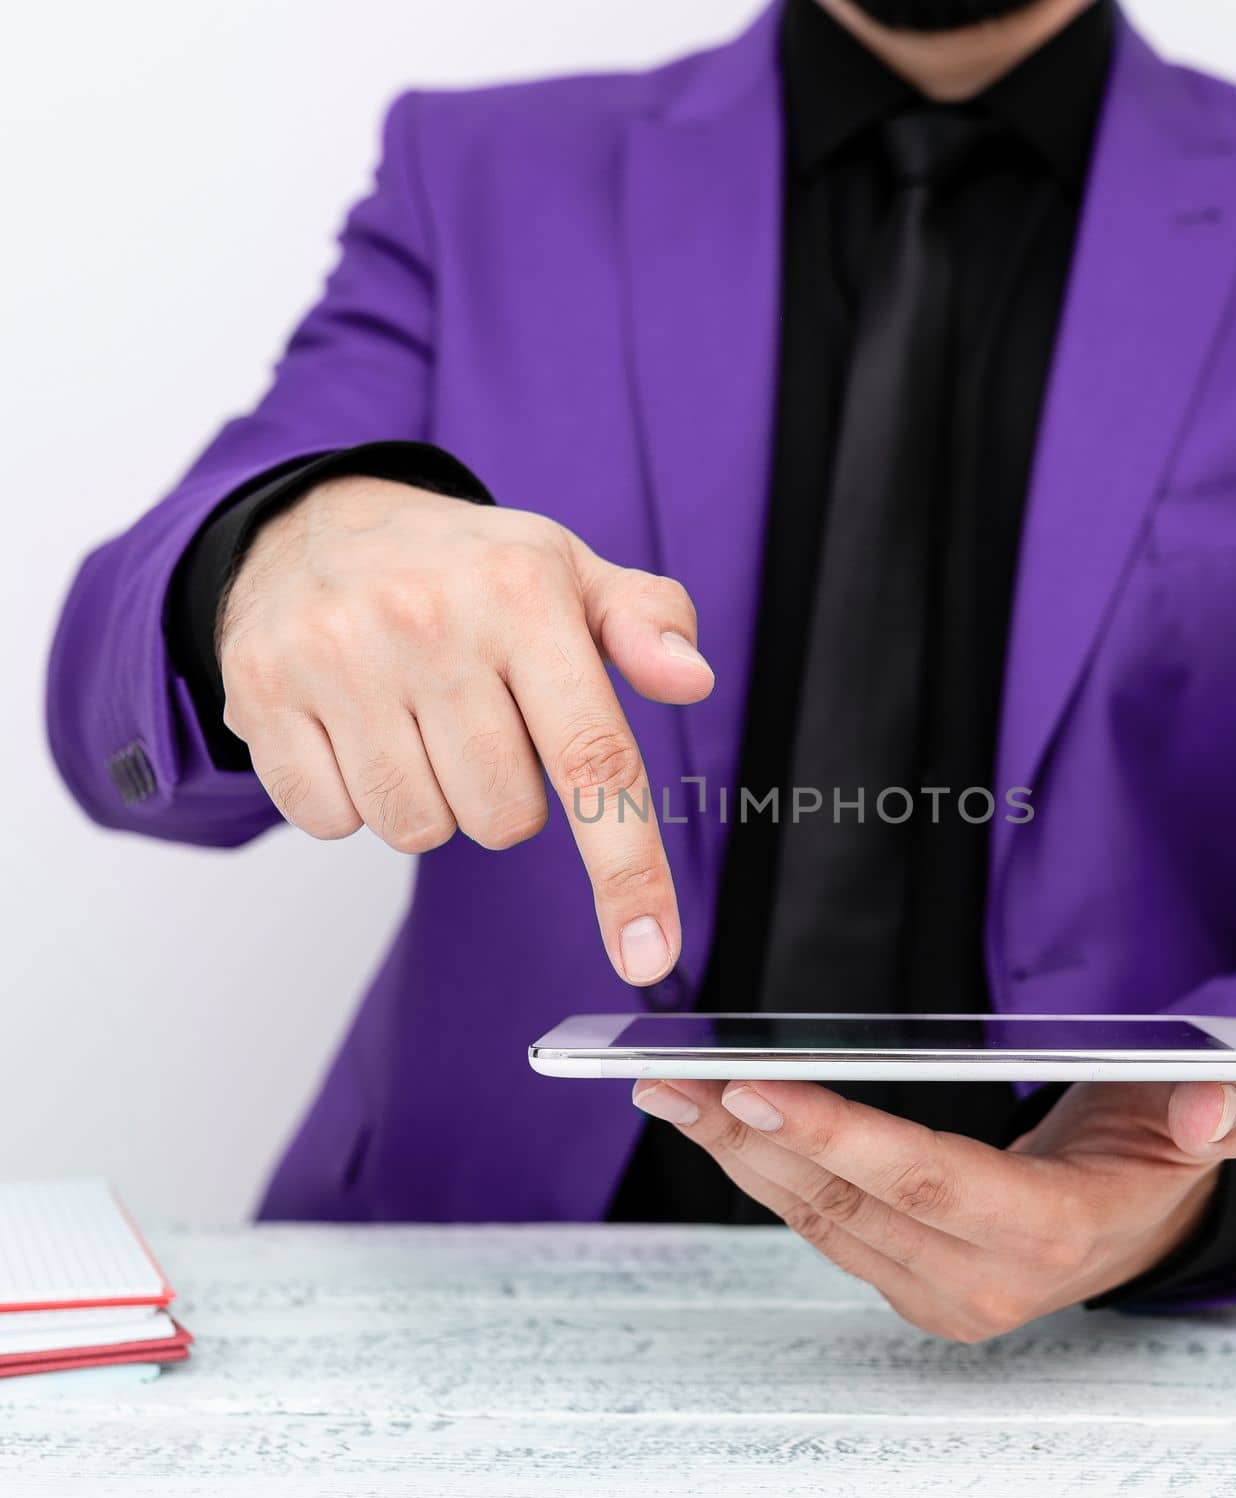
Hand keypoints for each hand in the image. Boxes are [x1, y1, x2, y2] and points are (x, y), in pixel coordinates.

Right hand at [218, 475, 713, 984]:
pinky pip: (333, 821)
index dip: (627, 870)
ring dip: (432, 802)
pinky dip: (353, 797)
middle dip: (506, 797)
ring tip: (417, 724)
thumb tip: (693, 680)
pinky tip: (354, 730)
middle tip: (482, 725)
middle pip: (502, 819)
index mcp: (522, 593)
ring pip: (419, 830)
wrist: (313, 523)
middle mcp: (427, 621)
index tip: (649, 956)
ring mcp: (335, 656)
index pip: (592, 758)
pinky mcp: (261, 692)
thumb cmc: (466, 570)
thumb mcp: (569, 573)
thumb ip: (647, 625)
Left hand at [632, 1076, 1235, 1340]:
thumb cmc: (1157, 1153)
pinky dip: (763, 1171)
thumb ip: (1218, 1113)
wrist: (1135, 1220)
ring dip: (737, 1153)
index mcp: (1052, 1233)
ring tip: (670, 1090)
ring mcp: (935, 1291)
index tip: (754, 1088)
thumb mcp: (1208, 1119)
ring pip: (816, 1218)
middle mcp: (983, 1279)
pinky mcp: (904, 1283)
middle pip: (848, 1200)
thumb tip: (1209, 1107)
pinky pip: (819, 1225)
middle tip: (672, 1077)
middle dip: (752, 1135)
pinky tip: (721, 1123)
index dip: (838, 1135)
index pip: (928, 1181)